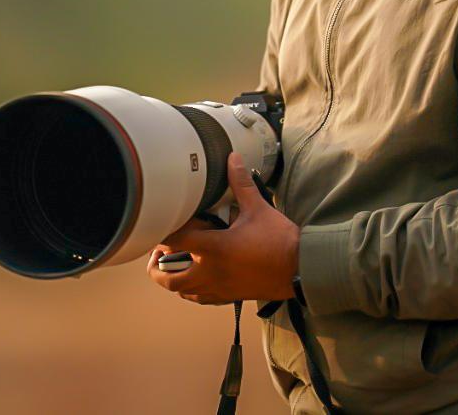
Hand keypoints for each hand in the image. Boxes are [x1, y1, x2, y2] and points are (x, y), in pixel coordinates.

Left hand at [146, 152, 298, 304]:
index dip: (164, 231)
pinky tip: (198, 277)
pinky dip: (192, 290)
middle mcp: (211, 272)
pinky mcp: (229, 296)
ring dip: (173, 278)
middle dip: (157, 264)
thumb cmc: (280, 241)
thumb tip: (232, 160)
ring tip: (176, 262)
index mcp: (214, 249)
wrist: (300, 269)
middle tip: (162, 249)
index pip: (174, 241)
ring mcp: (218, 287)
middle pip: (168, 277)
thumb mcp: (258, 208)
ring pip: (182, 292)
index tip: (167, 222)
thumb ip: (240, 184)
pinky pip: (201, 299)